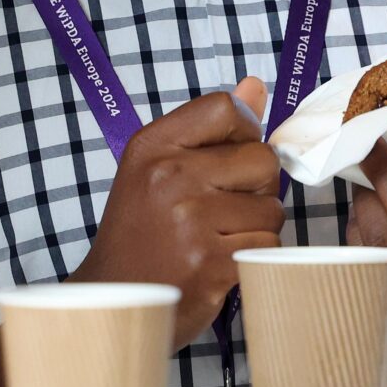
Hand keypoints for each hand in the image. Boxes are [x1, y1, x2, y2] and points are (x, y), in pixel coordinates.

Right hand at [74, 77, 283, 349]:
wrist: (114, 300)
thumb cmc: (140, 232)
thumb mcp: (158, 170)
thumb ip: (210, 128)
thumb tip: (255, 86)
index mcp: (153, 147)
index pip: (226, 109)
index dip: (244, 132)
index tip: (231, 159)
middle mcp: (170, 177)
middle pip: (262, 158)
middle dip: (257, 186)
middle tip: (226, 207)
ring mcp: (192, 222)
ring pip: (271, 207)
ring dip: (257, 226)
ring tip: (221, 237)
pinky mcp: (213, 263)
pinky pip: (268, 244)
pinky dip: (254, 255)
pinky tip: (223, 261)